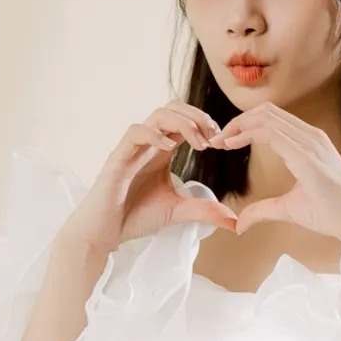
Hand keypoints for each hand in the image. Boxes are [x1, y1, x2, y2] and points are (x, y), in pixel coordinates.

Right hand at [63, 101, 238, 254]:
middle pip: (172, 109)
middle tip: (214, 135)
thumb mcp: (178, 212)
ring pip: (157, 115)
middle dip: (197, 116)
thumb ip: (204, 211)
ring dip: (182, 123)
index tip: (221, 141)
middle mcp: (149, 143)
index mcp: (162, 150)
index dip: (204, 124)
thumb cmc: (135, 216)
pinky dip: (154, 135)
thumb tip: (234, 222)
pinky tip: (170, 148)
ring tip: (198, 142)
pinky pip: (135, 133)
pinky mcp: (118, 157)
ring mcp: (133, 148)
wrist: (106, 232)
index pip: (184, 121)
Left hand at [206, 104, 340, 244]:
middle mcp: (310, 136)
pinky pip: (273, 132)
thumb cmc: (332, 214)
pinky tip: (232, 144)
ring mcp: (311, 143)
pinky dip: (248, 133)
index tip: (224, 142)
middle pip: (266, 112)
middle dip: (237, 122)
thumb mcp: (289, 209)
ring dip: (239, 125)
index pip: (270, 120)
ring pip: (267, 117)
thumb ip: (264, 210)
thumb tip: (240, 223)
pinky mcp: (309, 155)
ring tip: (221, 140)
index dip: (243, 126)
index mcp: (308, 143)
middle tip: (217, 139)